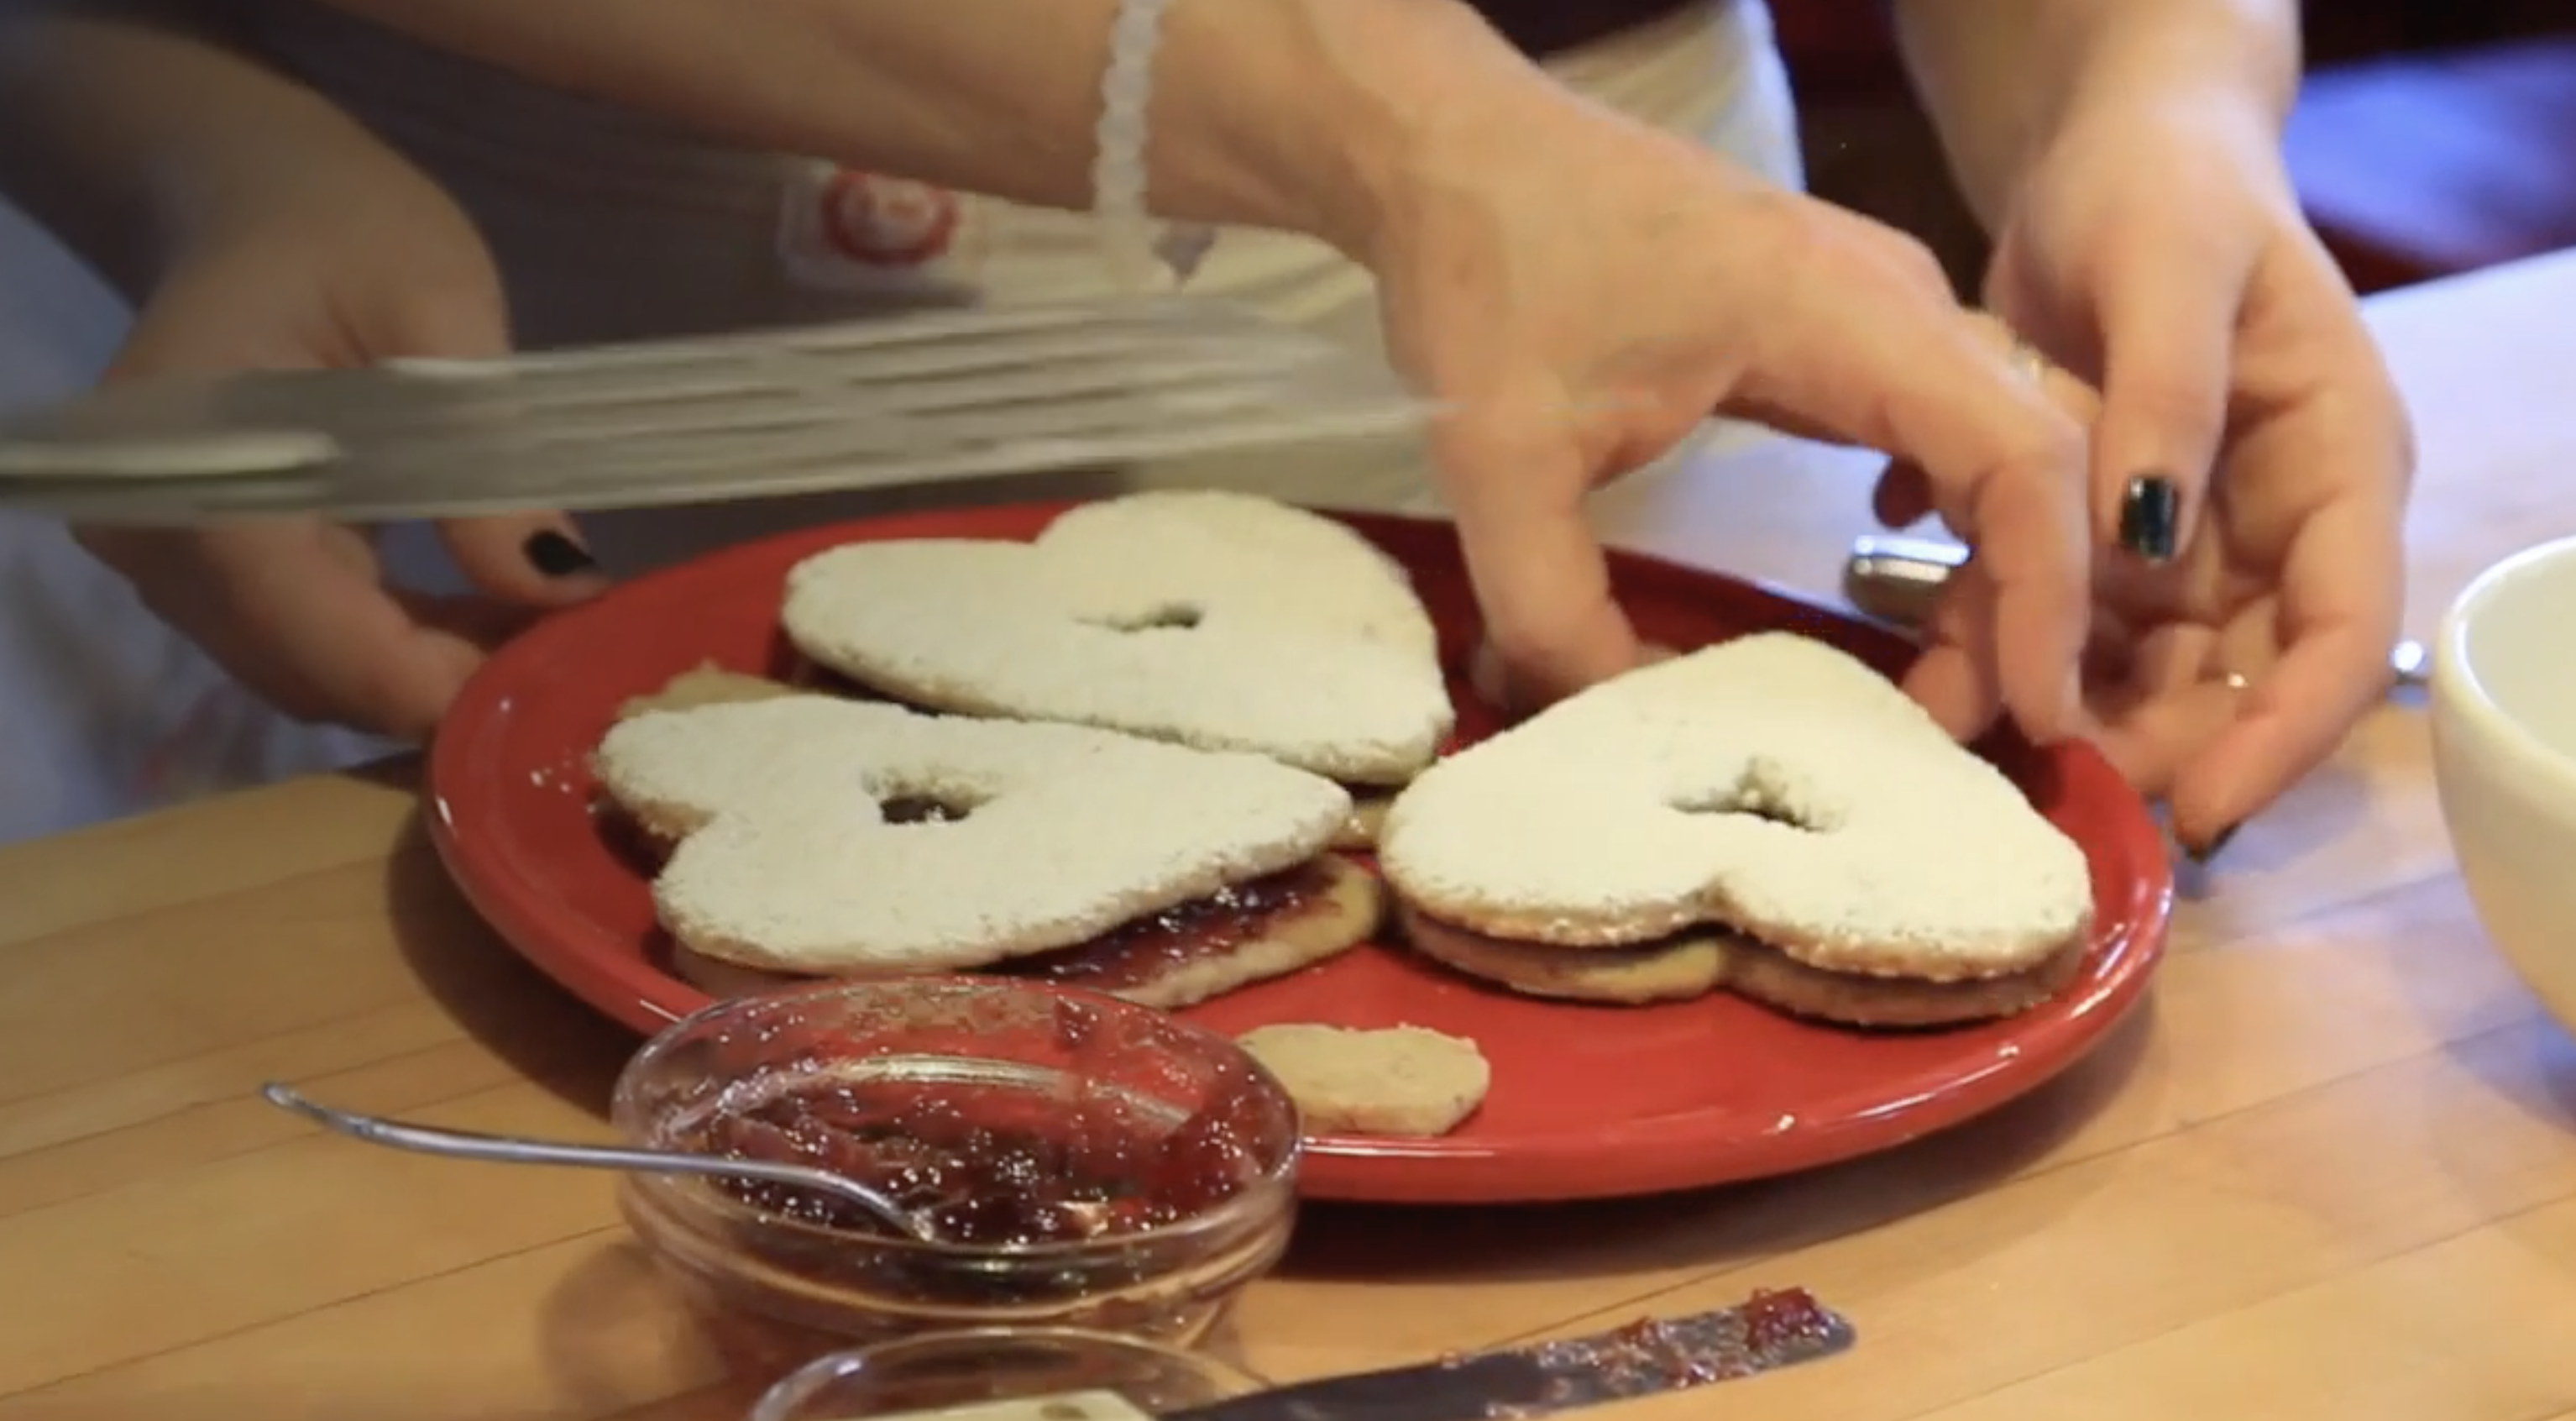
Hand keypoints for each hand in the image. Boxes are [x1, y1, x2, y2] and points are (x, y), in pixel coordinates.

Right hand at [73, 151, 606, 740]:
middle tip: (579, 662)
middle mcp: (153, 533)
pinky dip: (405, 652)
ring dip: (433, 675)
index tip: (554, 688)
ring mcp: (172, 563)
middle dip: (447, 684)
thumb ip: (486, 449)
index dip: (430, 679)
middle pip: (311, 670)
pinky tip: (493, 622)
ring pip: (316, 677)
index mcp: (191, 455)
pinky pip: (313, 649)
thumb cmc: (346, 228)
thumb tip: (559, 589)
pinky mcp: (211, 573)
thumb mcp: (439, 309)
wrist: (261, 205)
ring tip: (549, 634)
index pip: (304, 623)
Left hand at [1361, 84, 2093, 747]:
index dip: (2050, 593)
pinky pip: (1946, 423)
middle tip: (1958, 725)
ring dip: (1991, 568)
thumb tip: (1629, 721)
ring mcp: (1875, 304)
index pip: (2022, 454)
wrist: (1454, 153)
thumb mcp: (1499, 459)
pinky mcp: (1839, 325)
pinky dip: (1952, 516)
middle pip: (2035, 459)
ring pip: (1998, 443)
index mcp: (1844, 313)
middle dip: (2026, 605)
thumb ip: (1556, 611)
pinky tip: (1892, 574)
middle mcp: (1893, 299)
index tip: (2029, 709)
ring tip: (1932, 684)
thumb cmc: (1488, 273)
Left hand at [1926, 101, 2413, 851]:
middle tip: (2041, 784)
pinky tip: (1930, 664)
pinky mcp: (2101, 536)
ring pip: (2136, 667)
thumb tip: (2145, 532)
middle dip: (2147, 743)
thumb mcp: (2171, 266)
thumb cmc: (2160, 192)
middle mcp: (2272, 524)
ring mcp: (2187, 537)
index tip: (2203, 808)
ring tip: (1953, 727)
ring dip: (2057, 705)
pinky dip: (2000, 644)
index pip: (2346, 635)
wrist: (2101, 161)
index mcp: (2337, 465)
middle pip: (2233, 681)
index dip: (2282, 736)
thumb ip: (2169, 393)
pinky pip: (2060, 621)